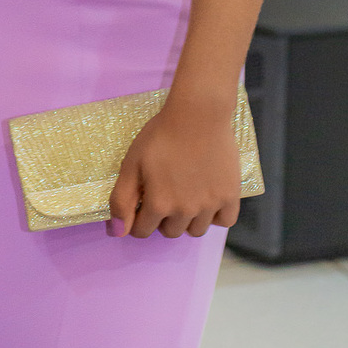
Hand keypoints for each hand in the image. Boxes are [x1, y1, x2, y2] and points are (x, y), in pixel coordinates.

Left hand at [108, 96, 241, 239]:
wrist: (198, 115)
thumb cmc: (161, 136)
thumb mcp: (131, 163)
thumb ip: (122, 200)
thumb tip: (117, 232)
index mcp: (159, 204)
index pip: (143, 231)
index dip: (138, 219)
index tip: (142, 203)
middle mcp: (185, 211)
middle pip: (170, 232)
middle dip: (162, 219)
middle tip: (164, 194)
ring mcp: (210, 206)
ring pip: (196, 230)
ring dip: (187, 220)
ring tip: (185, 195)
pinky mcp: (230, 196)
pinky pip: (224, 221)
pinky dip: (215, 216)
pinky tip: (207, 198)